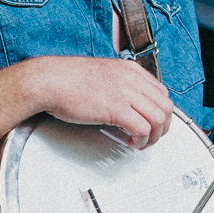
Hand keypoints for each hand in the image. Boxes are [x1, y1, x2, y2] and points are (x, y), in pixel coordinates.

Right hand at [29, 56, 172, 147]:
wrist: (48, 80)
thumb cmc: (66, 80)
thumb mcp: (102, 75)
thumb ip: (119, 84)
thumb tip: (128, 101)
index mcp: (130, 70)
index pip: (161, 92)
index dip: (161, 112)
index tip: (153, 123)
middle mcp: (132, 79)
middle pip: (166, 106)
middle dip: (163, 126)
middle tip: (152, 137)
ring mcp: (126, 93)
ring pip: (159, 118)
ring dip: (154, 136)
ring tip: (142, 143)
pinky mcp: (116, 108)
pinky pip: (142, 128)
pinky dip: (141, 139)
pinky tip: (132, 142)